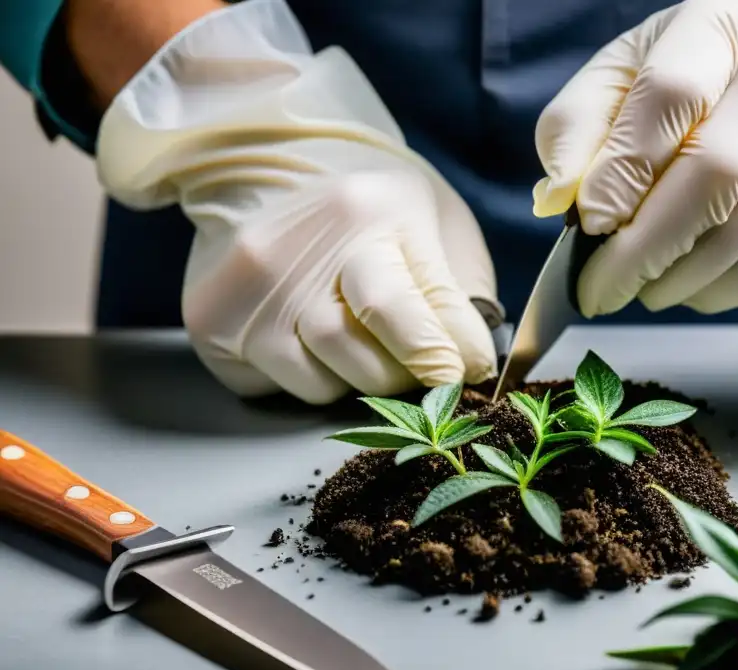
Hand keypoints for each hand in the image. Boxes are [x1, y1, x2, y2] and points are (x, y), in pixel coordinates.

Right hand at [94, 0, 500, 402]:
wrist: (271, 159)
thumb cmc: (371, 203)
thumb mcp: (433, 221)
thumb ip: (458, 291)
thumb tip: (469, 364)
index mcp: (367, 214)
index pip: (404, 310)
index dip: (441, 357)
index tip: (464, 375)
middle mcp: (299, 251)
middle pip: (364, 360)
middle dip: (404, 376)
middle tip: (418, 364)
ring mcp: (249, 290)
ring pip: (321, 385)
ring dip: (355, 380)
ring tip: (360, 338)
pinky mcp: (212, 321)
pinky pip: (274, 387)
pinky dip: (305, 376)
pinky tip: (307, 333)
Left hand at [534, 0, 737, 316]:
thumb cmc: (727, 69)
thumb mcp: (642, 63)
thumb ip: (583, 121)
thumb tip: (557, 200)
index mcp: (728, 29)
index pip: (669, 98)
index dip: (620, 174)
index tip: (589, 227)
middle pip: (710, 184)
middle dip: (641, 255)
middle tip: (602, 289)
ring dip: (683, 285)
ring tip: (656, 281)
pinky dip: (733, 294)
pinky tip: (715, 274)